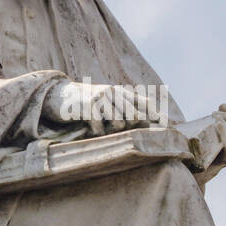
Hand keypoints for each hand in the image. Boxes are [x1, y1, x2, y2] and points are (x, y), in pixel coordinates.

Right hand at [42, 80, 164, 136]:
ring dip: (111, 131)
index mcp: (120, 92)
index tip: (165, 128)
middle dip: (134, 128)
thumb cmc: (86, 104)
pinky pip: (100, 129)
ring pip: (119, 124)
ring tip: (102, 127)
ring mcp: (100, 98)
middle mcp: (113, 92)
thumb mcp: (107, 102)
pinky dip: (96, 133)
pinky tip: (90, 129)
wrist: (60, 95)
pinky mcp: (88, 107)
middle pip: (135, 116)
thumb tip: (150, 122)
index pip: (145, 103)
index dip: (156, 116)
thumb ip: (125, 109)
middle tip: (121, 132)